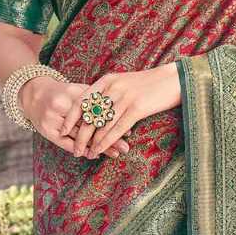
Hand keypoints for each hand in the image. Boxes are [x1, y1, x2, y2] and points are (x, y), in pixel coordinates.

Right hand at [21, 73, 131, 159]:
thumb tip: (121, 111)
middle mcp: (60, 106)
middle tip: (125, 147)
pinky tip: (94, 155)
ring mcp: (52, 119)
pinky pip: (66, 144)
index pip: (95, 110)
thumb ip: (96, 98)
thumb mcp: (77, 89)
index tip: (128, 129)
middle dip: (108, 137)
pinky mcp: (46, 131)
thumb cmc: (62, 92)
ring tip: (114, 153)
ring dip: (98, 147)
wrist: (32, 94)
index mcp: (71, 92)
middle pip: (89, 124)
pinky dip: (81, 150)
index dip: (112, 120)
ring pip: (79, 136)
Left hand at [63, 63, 181, 157]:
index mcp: (106, 81)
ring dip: (91, 142)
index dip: (70, 118)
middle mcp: (112, 88)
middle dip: (79, 135)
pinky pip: (116, 129)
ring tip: (85, 154)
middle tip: (74, 149)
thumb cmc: (150, 85)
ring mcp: (123, 98)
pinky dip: (106, 142)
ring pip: (101, 125)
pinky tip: (100, 150)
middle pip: (88, 115)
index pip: (81, 101)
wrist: (173, 80)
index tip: (62, 131)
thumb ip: (109, 93)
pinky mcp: (136, 108)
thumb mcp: (124, 83)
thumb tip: (96, 110)